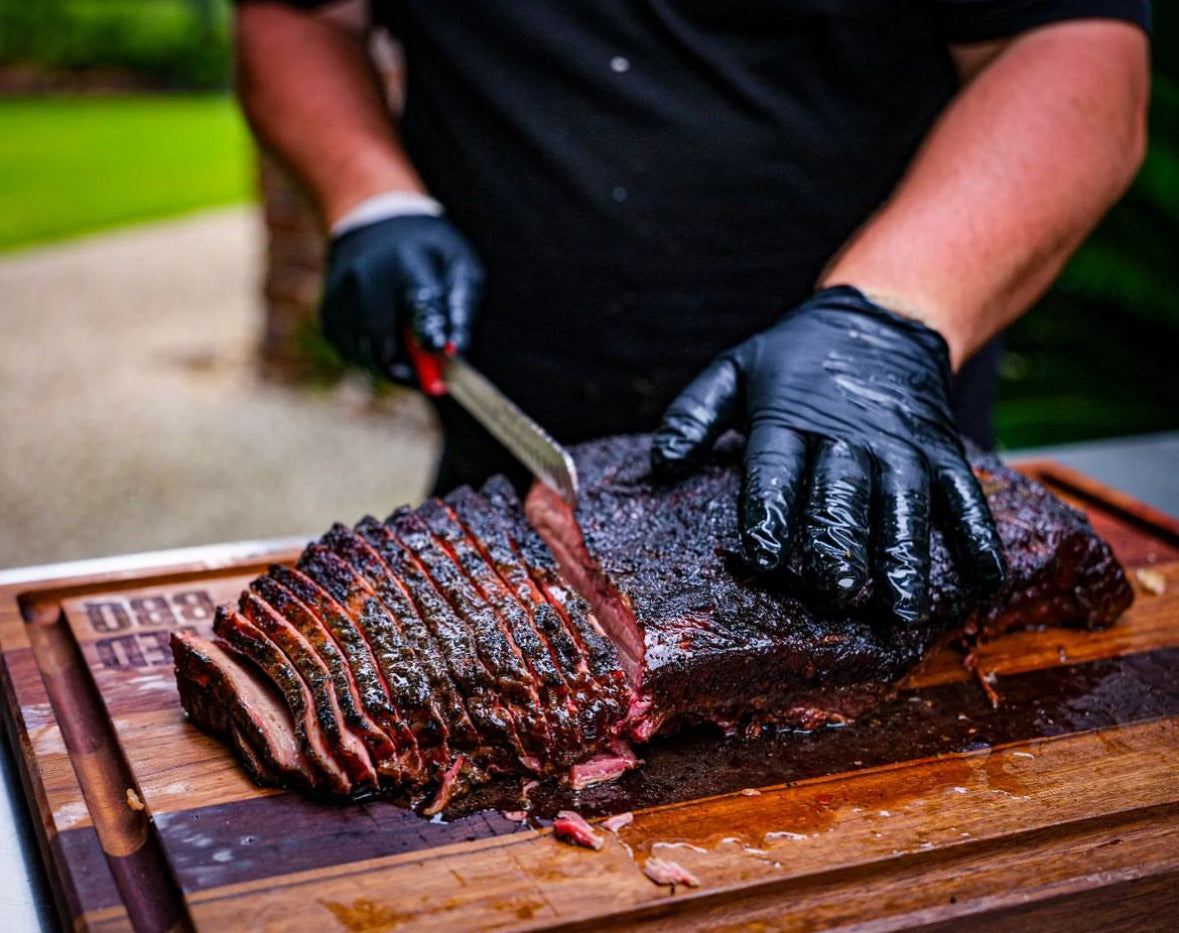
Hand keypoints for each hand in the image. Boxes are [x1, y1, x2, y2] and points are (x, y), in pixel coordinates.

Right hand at [319, 214, 483, 382]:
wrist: (371, 221)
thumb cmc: (428, 251)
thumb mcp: (459, 264)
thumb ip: (463, 309)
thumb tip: (456, 352)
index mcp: (410, 265)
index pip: (421, 305)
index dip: (431, 333)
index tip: (440, 354)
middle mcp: (367, 280)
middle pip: (387, 345)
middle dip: (412, 371)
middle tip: (433, 381)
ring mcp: (341, 298)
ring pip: (368, 357)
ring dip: (393, 365)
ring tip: (409, 348)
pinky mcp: (328, 314)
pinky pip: (353, 354)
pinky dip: (373, 357)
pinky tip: (385, 336)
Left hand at [651, 285, 1005, 625]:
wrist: (880, 318)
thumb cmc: (797, 360)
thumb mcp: (736, 369)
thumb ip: (695, 415)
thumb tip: (661, 464)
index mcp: (789, 419)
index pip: (776, 470)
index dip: (770, 514)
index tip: (764, 560)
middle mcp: (848, 436)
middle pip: (844, 493)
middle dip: (839, 543)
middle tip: (836, 593)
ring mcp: (902, 446)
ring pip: (905, 503)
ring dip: (906, 556)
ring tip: (901, 608)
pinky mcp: (942, 451)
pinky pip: (965, 495)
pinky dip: (978, 536)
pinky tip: (986, 582)